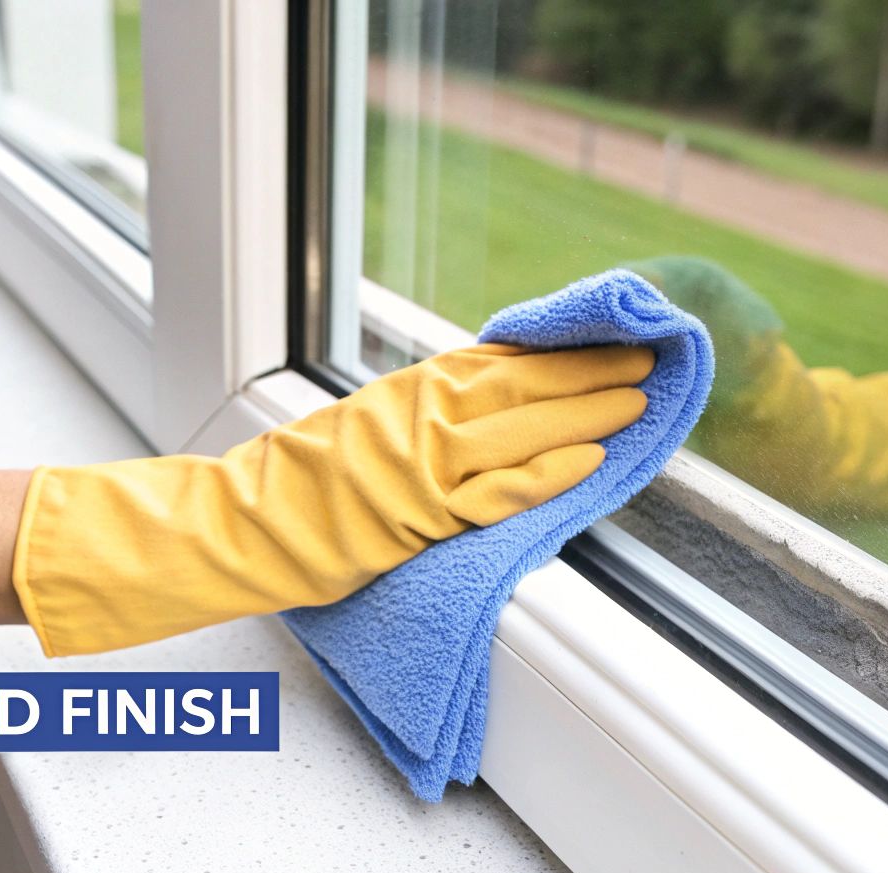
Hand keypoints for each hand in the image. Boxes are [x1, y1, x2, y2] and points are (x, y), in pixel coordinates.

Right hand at [12, 343, 653, 655]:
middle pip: (521, 384)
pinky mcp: (415, 514)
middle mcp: (416, 418)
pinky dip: (545, 473)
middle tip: (649, 352)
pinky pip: (494, 491)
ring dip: (585, 411)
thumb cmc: (294, 488)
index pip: (496, 362)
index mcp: (405, 395)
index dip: (556, 349)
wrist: (238, 524)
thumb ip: (419, 419)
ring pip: (519, 428)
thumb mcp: (362, 431)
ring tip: (640, 397)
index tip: (603, 332)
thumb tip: (471, 405)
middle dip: (588, 369)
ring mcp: (418, 465)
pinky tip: (589, 460)